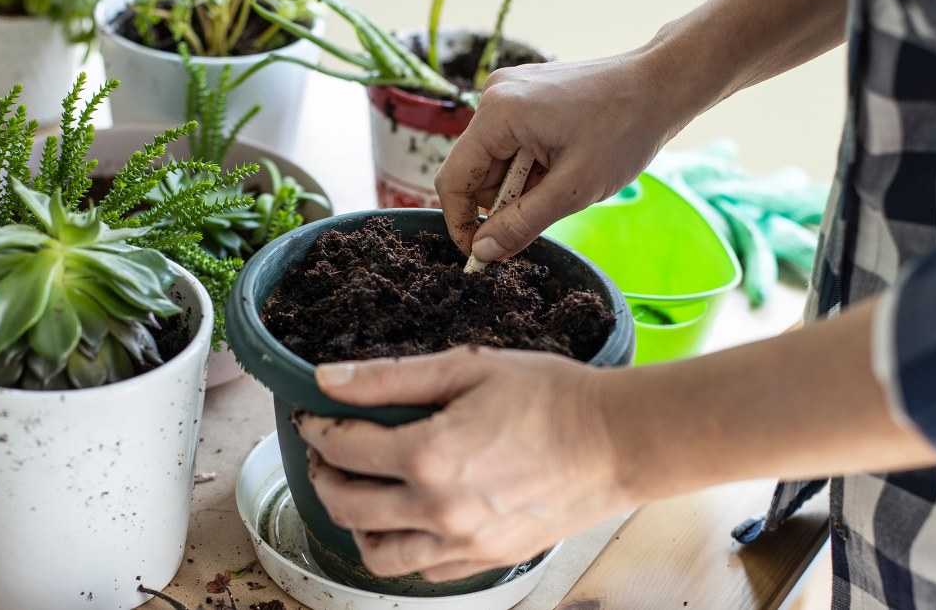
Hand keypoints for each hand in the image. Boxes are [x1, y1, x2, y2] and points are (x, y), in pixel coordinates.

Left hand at [296, 346, 636, 581]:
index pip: (342, 448)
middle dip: (323, 475)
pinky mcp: (487, 560)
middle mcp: (439, 509)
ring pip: (376, 554)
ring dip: (355, 523)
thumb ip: (390, 377)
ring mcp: (463, 543)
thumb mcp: (469, 366)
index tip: (315, 417)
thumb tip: (326, 379)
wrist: (619, 441)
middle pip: (346, 506)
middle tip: (329, 454)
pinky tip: (408, 517)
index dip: (316, 429)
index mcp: (429, 455)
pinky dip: (402, 547)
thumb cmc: (553, 396)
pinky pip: (423, 570)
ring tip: (362, 492)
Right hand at [437, 49, 689, 260]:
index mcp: (498, 114)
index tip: (482, 253)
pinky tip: (566, 160)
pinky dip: (533, 163)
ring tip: (566, 178)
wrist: (662, 84)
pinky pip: (512, 141)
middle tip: (551, 205)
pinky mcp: (526, 93)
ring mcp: (510, 90)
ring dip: (523, 183)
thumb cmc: (624, 130)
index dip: (462, 222)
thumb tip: (482, 253)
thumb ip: (521, 224)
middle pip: (475, 171)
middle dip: (505, 200)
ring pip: (496, 159)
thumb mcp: (573, 190)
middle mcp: (494, 95)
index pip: (453, 180)